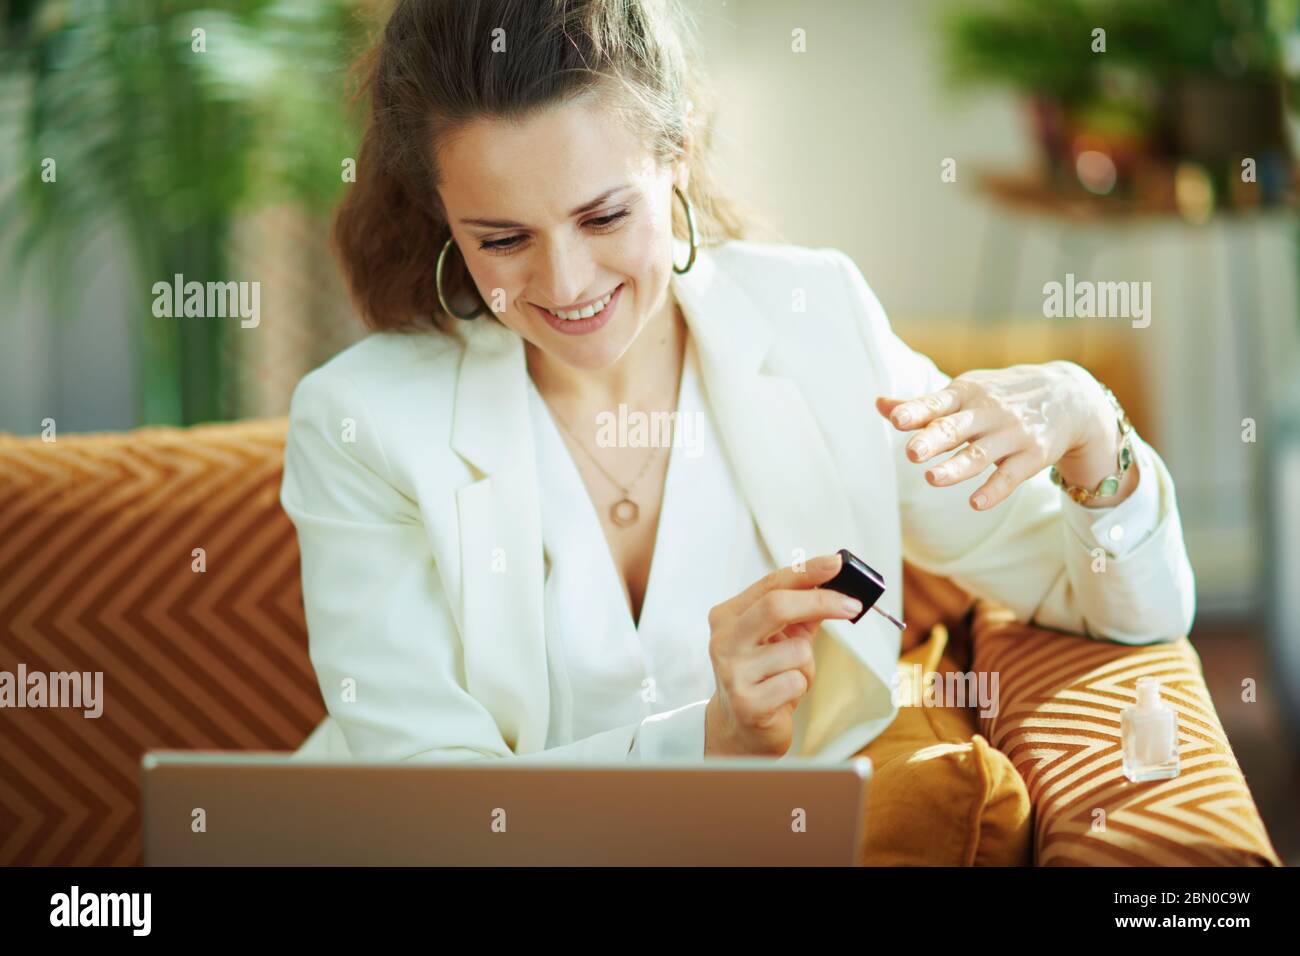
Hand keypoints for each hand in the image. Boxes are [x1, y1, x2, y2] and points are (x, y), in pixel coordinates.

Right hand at [704, 553, 862, 756]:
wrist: (741, 728)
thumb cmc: (764, 676)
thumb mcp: (780, 638)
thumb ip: (802, 611)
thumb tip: (836, 583)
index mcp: (728, 617)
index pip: (770, 584)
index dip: (806, 571)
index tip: (837, 563)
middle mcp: (724, 640)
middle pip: (776, 606)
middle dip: (820, 601)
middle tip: (852, 605)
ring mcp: (732, 672)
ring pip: (796, 650)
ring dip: (807, 664)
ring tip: (789, 677)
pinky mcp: (748, 702)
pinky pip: (797, 681)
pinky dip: (801, 686)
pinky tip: (782, 697)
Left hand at [875, 361, 1119, 510]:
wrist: (1068, 397)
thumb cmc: (1001, 396)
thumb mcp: (965, 392)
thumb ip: (923, 405)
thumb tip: (880, 404)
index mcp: (965, 394)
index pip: (937, 403)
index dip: (916, 411)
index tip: (897, 420)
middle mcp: (988, 412)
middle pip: (956, 428)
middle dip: (933, 440)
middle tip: (911, 453)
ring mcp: (1011, 434)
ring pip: (980, 454)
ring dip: (956, 468)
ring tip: (932, 479)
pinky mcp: (1032, 456)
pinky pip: (1010, 476)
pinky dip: (994, 490)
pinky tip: (975, 503)